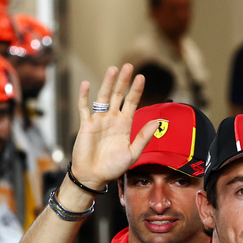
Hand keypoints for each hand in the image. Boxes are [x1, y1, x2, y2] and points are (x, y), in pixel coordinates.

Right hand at [70, 64, 157, 189]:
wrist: (93, 176)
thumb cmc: (113, 168)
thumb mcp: (132, 153)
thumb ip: (143, 137)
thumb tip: (158, 122)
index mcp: (125, 125)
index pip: (132, 103)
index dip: (136, 90)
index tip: (142, 77)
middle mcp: (112, 119)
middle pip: (118, 95)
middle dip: (123, 81)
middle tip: (128, 66)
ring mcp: (99, 120)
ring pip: (103, 97)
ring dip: (107, 83)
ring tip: (113, 69)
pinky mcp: (86, 124)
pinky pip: (84, 107)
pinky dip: (84, 96)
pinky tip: (86, 84)